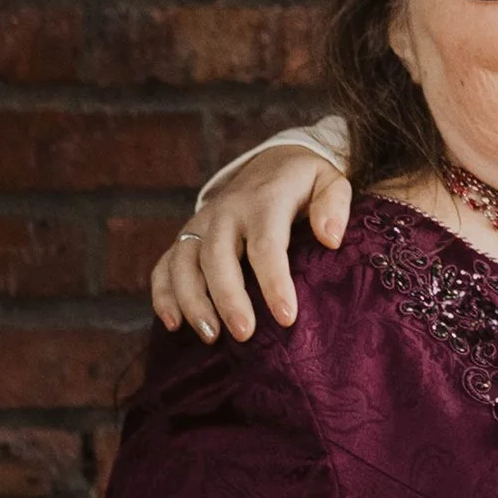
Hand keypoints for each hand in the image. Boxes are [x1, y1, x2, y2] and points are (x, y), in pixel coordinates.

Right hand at [153, 148, 351, 342]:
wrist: (274, 162)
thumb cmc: (306, 183)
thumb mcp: (330, 181)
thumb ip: (334, 205)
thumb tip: (331, 238)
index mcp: (264, 200)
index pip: (266, 244)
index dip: (274, 282)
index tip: (287, 317)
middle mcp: (226, 211)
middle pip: (217, 256)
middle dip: (227, 298)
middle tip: (244, 334)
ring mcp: (201, 223)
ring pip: (184, 262)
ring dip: (192, 301)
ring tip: (211, 336)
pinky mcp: (188, 236)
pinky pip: (166, 264)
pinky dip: (163, 294)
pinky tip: (173, 324)